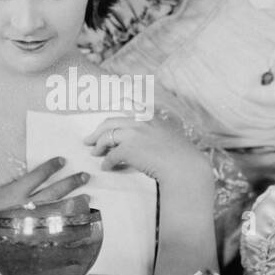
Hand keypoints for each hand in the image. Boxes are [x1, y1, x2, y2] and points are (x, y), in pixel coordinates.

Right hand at [0, 157, 90, 256]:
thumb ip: (11, 190)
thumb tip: (28, 185)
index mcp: (13, 193)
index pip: (36, 176)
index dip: (50, 167)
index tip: (62, 159)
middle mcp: (23, 207)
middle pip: (54, 192)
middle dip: (71, 183)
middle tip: (86, 176)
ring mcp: (28, 224)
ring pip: (56, 211)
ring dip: (73, 203)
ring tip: (88, 198)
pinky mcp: (28, 236)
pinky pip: (50, 230)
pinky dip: (64, 226)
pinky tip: (75, 223)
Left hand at [83, 116, 211, 186]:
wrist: (184, 167)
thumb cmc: (182, 158)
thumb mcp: (171, 138)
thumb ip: (158, 135)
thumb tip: (148, 144)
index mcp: (151, 119)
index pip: (129, 106)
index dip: (115, 111)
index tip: (107, 116)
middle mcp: (140, 123)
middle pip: (110, 122)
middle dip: (97, 131)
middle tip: (89, 140)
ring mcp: (133, 134)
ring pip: (107, 136)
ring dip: (98, 145)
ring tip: (94, 153)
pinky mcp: (128, 149)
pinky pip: (110, 155)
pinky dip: (106, 162)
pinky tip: (106, 167)